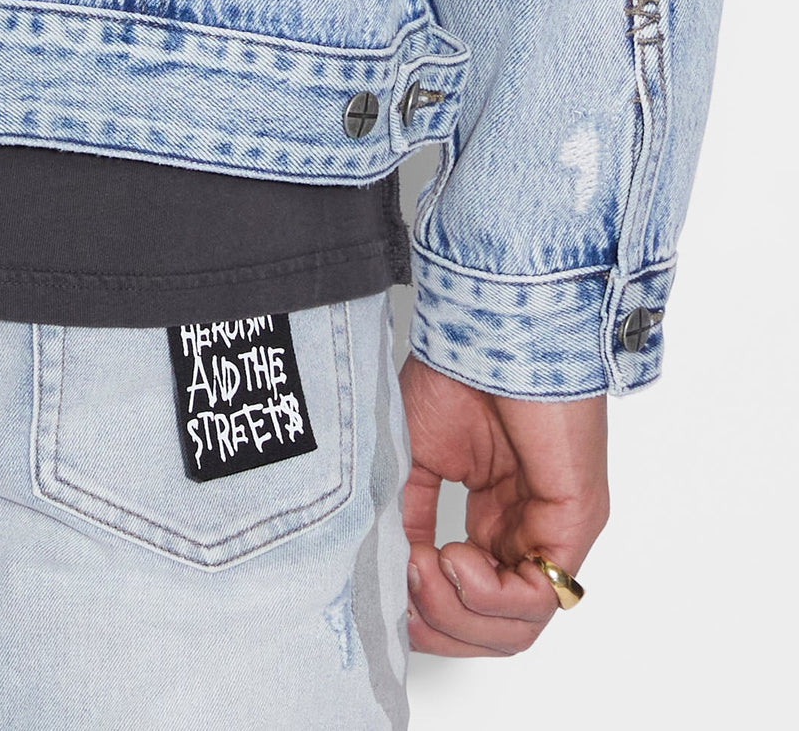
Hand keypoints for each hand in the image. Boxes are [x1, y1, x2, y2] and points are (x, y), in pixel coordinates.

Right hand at [398, 353, 608, 656]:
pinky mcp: (575, 521)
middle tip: (405, 589)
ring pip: (517, 627)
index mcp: (493, 517)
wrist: (490, 331)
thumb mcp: (411, 462)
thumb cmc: (456, 374)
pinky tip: (455, 558)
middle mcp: (526, 532)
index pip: (470, 603)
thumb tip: (388, 581)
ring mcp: (554, 531)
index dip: (426, 614)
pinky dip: (489, 596)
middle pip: (494, 630)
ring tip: (428, 568)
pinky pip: (539, 598)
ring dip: (458, 610)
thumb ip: (404, 522)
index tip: (387, 594)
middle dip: (439, 623)